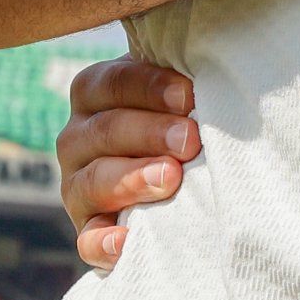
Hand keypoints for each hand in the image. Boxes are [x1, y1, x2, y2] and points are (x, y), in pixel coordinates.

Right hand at [59, 57, 199, 269]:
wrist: (181, 177)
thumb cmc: (186, 118)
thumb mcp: (179, 91)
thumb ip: (186, 76)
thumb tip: (221, 56)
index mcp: (95, 94)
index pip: (110, 83)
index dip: (148, 88)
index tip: (190, 95)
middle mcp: (78, 138)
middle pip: (104, 130)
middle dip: (149, 133)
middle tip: (190, 140)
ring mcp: (78, 186)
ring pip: (92, 181)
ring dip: (131, 179)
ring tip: (170, 178)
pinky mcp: (89, 230)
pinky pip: (87, 240)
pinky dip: (103, 243)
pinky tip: (126, 241)